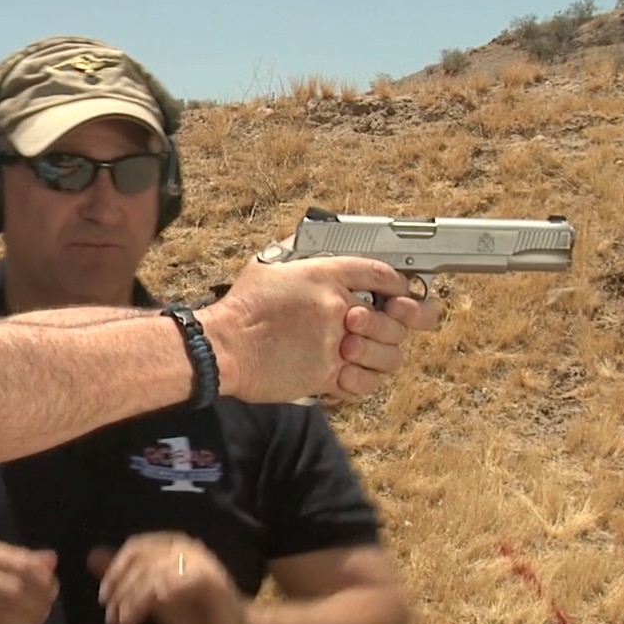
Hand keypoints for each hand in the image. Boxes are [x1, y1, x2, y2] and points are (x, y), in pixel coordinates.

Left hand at [88, 532, 252, 623]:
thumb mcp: (151, 596)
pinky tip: (144, 613)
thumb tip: (92, 556)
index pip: (135, 547)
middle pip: (141, 561)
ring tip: (125, 623)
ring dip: (133, 600)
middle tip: (111, 618)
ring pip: (153, 574)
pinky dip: (156, 596)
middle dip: (121, 591)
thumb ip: (126, 577)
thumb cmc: (194, 614)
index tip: (104, 598)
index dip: (115, 571)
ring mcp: (199, 560)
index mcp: (171, 544)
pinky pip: (174, 583)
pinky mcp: (210, 579)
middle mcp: (185, 546)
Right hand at [197, 252, 442, 402]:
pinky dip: (363, 381)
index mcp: (325, 275)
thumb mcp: (267, 265)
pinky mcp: (326, 375)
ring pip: (388, 354)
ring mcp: (334, 344)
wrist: (223, 347)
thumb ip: (295, 252)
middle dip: (397, 323)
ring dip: (382, 354)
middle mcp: (336, 308)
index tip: (400, 293)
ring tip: (365, 352)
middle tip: (388, 326)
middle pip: (396, 317)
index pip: (383, 274)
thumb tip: (308, 241)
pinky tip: (351, 374)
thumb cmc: (240, 309)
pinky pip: (365, 382)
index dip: (399, 285)